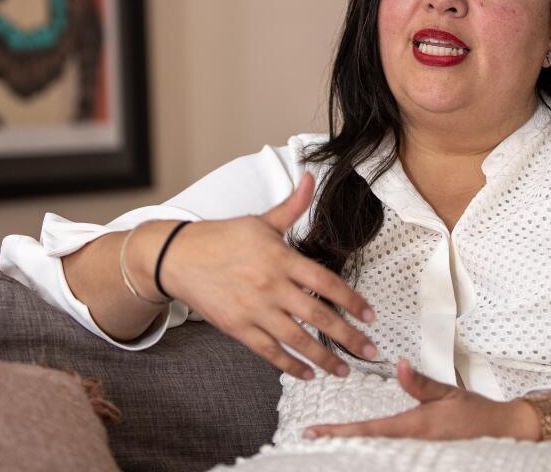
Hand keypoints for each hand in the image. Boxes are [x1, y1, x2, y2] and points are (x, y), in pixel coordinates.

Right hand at [159, 172, 378, 379]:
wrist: (179, 257)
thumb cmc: (223, 238)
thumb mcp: (261, 221)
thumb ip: (291, 206)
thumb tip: (309, 178)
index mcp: (281, 258)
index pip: (327, 282)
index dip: (352, 301)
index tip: (370, 316)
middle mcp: (271, 285)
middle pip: (318, 316)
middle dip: (348, 336)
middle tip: (371, 351)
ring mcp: (254, 309)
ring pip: (297, 339)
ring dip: (324, 358)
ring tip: (344, 370)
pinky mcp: (238, 327)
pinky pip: (269, 352)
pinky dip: (290, 365)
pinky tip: (307, 373)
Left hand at [303, 359, 539, 440]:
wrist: (501, 433)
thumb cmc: (474, 412)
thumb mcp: (447, 393)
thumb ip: (421, 383)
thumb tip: (399, 366)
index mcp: (415, 427)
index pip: (370, 430)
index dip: (342, 431)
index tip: (316, 431)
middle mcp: (412, 444)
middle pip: (367, 445)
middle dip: (339, 440)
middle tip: (310, 435)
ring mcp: (417, 453)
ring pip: (377, 451)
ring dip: (353, 444)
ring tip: (327, 438)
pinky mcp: (422, 454)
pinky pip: (389, 453)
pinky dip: (371, 447)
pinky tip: (358, 445)